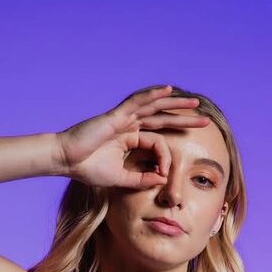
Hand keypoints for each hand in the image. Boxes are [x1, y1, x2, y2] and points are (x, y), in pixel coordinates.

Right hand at [54, 84, 209, 189]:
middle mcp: (130, 125)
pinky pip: (137, 102)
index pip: (158, 143)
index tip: (165, 174)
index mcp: (131, 139)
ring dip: (176, 103)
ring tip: (195, 102)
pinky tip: (168, 90)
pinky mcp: (116, 115)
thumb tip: (162, 181)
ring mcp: (124, 118)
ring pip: (155, 107)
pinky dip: (152, 95)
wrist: (66, 160)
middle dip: (185, 119)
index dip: (166, 158)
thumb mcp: (120, 179)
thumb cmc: (88, 168)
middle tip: (205, 120)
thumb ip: (141, 179)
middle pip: (163, 118)